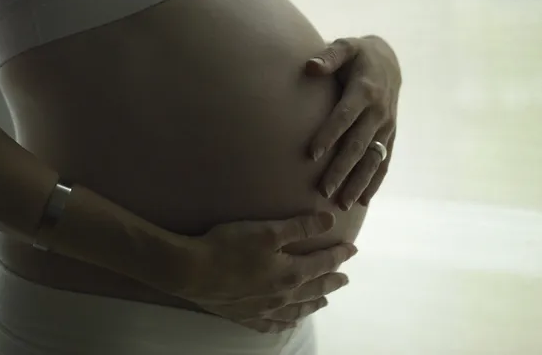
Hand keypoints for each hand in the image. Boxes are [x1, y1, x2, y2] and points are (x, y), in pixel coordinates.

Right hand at [178, 212, 356, 333]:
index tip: (352, 250)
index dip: (338, 255)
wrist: (193, 271)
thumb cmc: (230, 245)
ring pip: (297, 310)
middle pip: (314, 289)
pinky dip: (285, 324)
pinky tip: (289, 323)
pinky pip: (272, 325)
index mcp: (290, 274)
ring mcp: (264, 310)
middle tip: (344, 278)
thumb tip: (331, 220)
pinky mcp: (246, 317)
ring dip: (314, 303)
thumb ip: (301, 227)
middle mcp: (282, 296)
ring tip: (324, 301)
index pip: (322, 263)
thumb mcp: (267, 230)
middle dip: (331, 281)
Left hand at [306, 36, 400, 209]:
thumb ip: (329, 56)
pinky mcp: (390, 135)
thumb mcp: (345, 46)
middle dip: (341, 169)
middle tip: (323, 190)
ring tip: (342, 204)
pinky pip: (384, 162)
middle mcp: (379, 112)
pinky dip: (374, 182)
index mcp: (365, 91)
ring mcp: (387, 126)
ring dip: (358, 183)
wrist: (389, 62)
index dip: (329, 135)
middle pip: (358, 145)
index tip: (311, 154)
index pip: (344, 117)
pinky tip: (363, 201)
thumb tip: (310, 66)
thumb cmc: (358, 54)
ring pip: (372, 160)